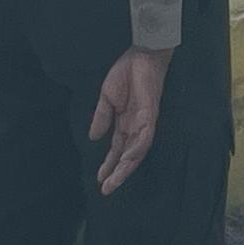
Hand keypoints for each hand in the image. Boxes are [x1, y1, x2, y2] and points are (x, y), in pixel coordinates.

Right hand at [89, 46, 171, 195]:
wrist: (141, 55)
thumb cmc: (126, 74)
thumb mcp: (107, 98)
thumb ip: (101, 117)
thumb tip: (93, 138)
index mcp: (125, 124)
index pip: (117, 151)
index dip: (109, 166)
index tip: (99, 181)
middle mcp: (136, 127)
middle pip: (128, 156)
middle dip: (118, 173)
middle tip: (107, 190)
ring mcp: (145, 122)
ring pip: (138, 151)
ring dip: (127, 166)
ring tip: (116, 180)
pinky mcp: (150, 114)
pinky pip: (146, 136)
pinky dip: (137, 148)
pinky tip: (128, 158)